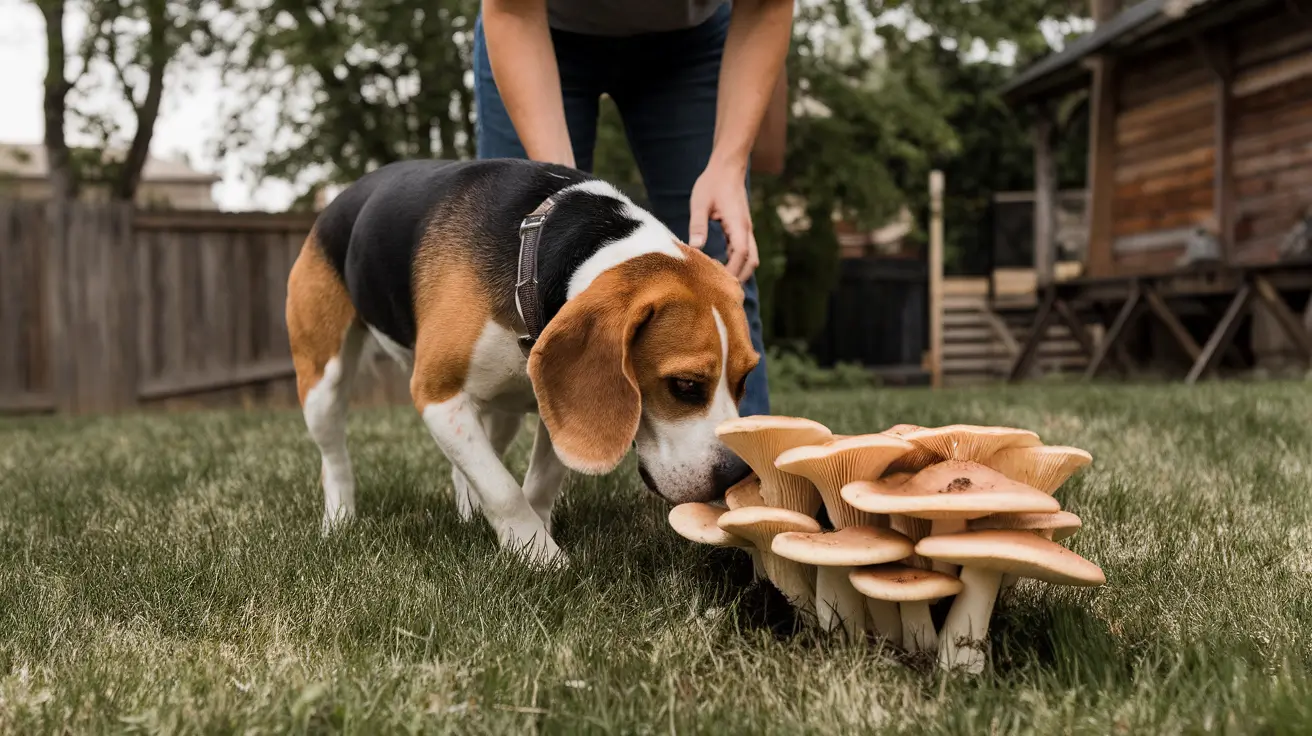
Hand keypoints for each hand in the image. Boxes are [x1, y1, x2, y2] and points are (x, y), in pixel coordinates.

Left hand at [688, 158, 759, 282]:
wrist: (727, 167)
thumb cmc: (712, 183)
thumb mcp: (700, 203)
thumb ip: (698, 225)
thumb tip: (695, 247)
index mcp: (738, 223)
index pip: (741, 253)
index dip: (732, 270)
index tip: (718, 282)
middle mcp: (745, 229)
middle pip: (750, 261)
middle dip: (739, 277)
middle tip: (723, 293)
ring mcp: (745, 229)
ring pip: (750, 257)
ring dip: (740, 271)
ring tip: (723, 286)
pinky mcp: (741, 229)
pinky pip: (744, 251)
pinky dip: (737, 263)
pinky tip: (723, 270)